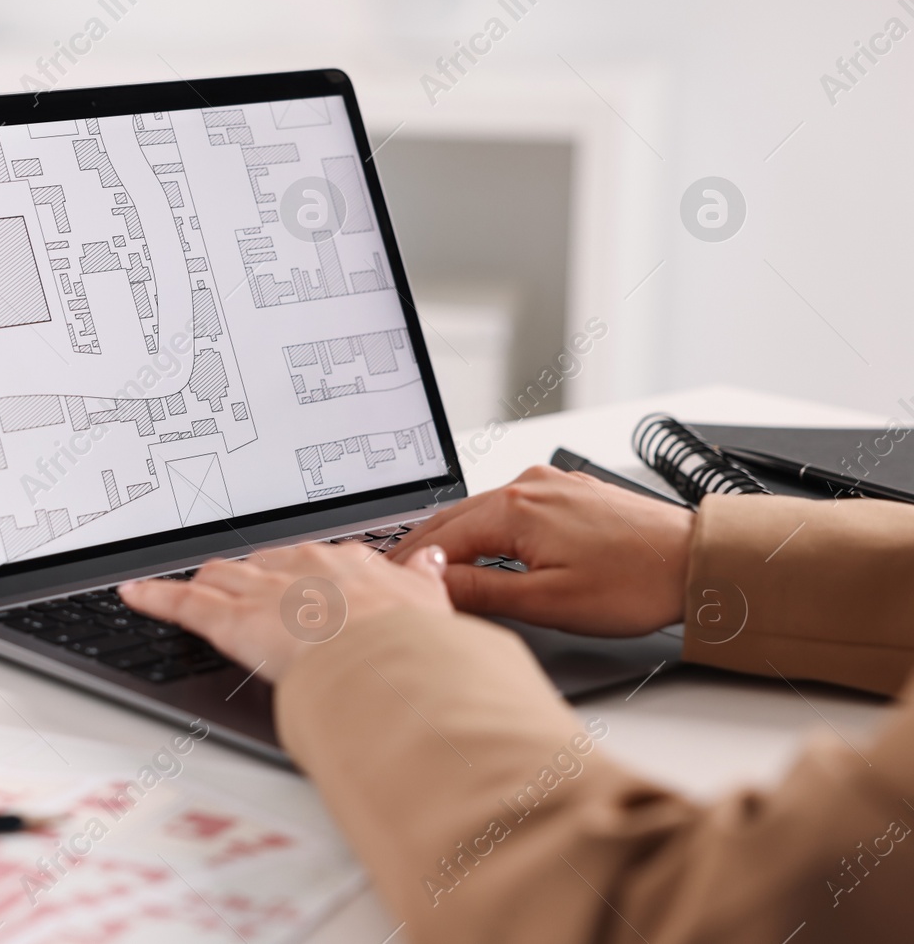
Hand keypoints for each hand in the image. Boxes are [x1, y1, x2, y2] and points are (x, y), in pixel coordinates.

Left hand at [119, 542, 450, 681]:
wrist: (387, 659)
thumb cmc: (410, 642)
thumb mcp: (429, 606)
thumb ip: (423, 580)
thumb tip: (428, 561)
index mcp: (346, 564)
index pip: (312, 560)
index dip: (298, 573)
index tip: (295, 580)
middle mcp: (299, 567)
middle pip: (260, 565)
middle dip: (246, 577)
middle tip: (238, 589)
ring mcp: (263, 591)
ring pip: (220, 577)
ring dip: (203, 583)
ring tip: (186, 586)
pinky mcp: (230, 619)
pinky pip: (183, 604)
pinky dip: (154, 598)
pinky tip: (133, 594)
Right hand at [391, 464, 694, 635]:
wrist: (698, 561)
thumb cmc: (636, 583)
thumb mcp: (548, 601)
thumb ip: (483, 590)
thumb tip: (433, 584)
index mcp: (516, 509)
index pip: (441, 540)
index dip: (411, 566)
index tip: (387, 586)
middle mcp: (528, 486)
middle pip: (454, 519)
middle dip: (420, 547)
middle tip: (390, 574)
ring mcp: (549, 484)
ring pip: (480, 510)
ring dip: (451, 536)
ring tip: (427, 564)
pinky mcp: (568, 491)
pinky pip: (509, 506)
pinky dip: (484, 527)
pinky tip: (479, 544)